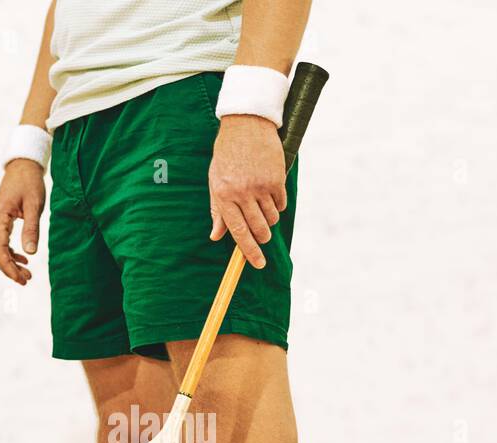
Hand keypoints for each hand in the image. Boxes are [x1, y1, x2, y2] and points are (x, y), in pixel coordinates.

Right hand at [0, 159, 45, 284]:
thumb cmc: (29, 183)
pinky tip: (23, 259)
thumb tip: (30, 253)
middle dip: (9, 269)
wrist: (22, 166)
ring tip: (27, 274)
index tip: (21, 279)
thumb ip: (31, 229)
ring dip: (10, 263)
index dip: (9, 267)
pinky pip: (1, 242)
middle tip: (26, 281)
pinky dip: (10, 253)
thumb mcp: (34, 206)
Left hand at [208, 115, 285, 268]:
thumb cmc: (227, 155)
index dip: (249, 251)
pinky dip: (277, 205)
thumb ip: (217, 210)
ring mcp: (260, 186)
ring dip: (270, 219)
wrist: (246, 125)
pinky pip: (281, 204)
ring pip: (272, 218)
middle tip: (263, 236)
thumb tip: (216, 236)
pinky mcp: (276, 178)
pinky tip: (270, 193)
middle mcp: (242, 192)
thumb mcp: (215, 181)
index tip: (258, 263)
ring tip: (262, 206)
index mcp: (224, 195)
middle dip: (262, 237)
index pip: (238, 232)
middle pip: (259, 229)